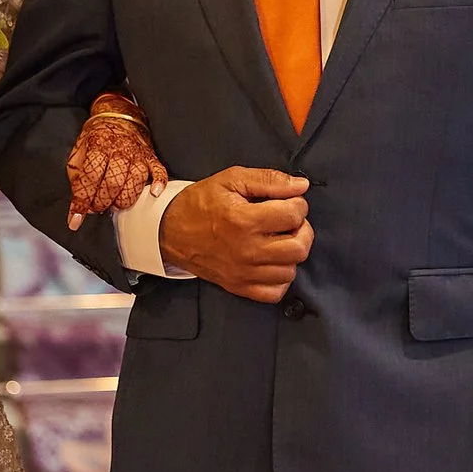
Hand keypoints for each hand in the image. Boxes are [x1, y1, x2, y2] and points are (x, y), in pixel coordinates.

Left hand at [66, 108, 166, 229]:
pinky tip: (153, 193)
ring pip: (135, 182)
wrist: (118, 117)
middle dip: (102, 203)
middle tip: (96, 207)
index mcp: (98, 146)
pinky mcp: (151, 158)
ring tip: (114, 204)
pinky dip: (158, 184)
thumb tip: (81, 205)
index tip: (75, 220)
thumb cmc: (97, 138)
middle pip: (113, 184)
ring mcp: (137, 154)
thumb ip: (78, 178)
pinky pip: (159, 171)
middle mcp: (119, 150)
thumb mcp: (78, 153)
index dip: (81, 202)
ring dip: (123, 200)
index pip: (90, 178)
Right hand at [157, 166, 312, 302]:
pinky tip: (273, 261)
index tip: (290, 201)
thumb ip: (268, 180)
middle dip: (302, 230)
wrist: (170, 232)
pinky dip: (280, 278)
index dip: (298, 204)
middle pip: (299, 248)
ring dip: (291, 253)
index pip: (294, 215)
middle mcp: (246, 250)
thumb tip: (301, 185)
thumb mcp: (231, 179)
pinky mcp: (239, 287)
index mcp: (244, 220)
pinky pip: (275, 292)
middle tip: (289, 222)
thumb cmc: (200, 203)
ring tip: (279, 240)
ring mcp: (243, 272)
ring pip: (290, 271)